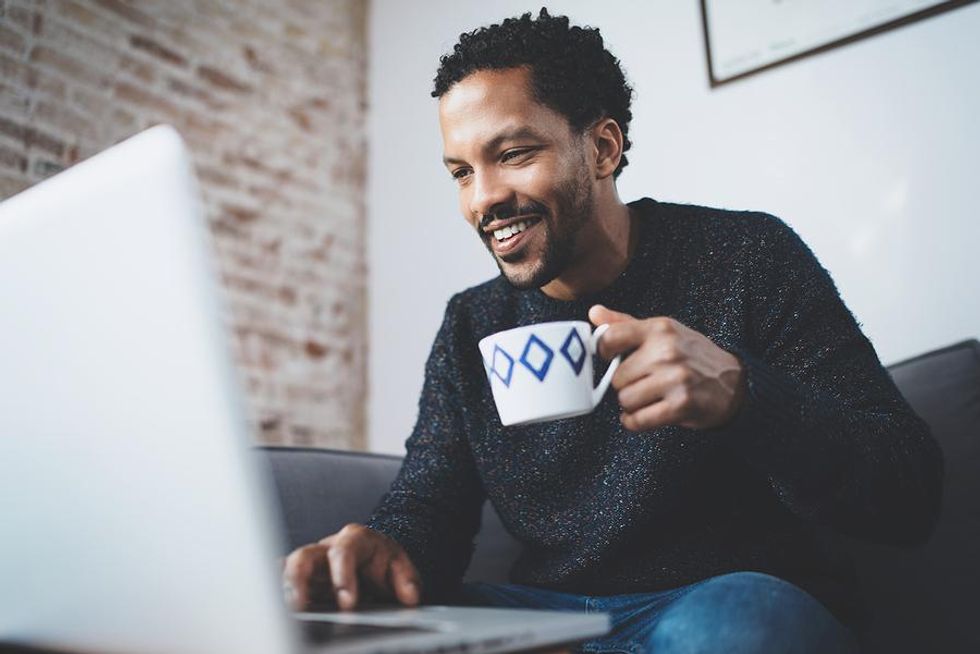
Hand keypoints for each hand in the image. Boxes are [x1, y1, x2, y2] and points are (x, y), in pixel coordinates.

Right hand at [282, 523, 420, 611]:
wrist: (377, 559)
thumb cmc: (385, 563)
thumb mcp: (401, 567)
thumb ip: (406, 580)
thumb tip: (410, 596)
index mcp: (356, 540)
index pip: (344, 552)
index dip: (343, 576)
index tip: (347, 603)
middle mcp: (328, 548)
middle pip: (304, 555)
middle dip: (299, 581)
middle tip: (300, 606)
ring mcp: (312, 563)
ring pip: (288, 569)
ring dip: (283, 589)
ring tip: (283, 612)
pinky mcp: (302, 578)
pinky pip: (280, 577)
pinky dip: (272, 586)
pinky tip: (266, 600)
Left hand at [589, 305, 745, 430]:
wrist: (734, 382)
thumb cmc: (692, 356)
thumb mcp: (663, 332)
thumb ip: (626, 324)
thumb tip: (594, 313)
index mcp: (659, 329)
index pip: (610, 337)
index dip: (604, 352)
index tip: (611, 358)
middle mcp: (667, 351)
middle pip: (616, 377)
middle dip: (624, 385)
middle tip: (641, 383)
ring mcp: (675, 378)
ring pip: (625, 400)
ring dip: (631, 405)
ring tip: (647, 398)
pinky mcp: (681, 405)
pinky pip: (638, 420)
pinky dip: (634, 422)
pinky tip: (643, 415)